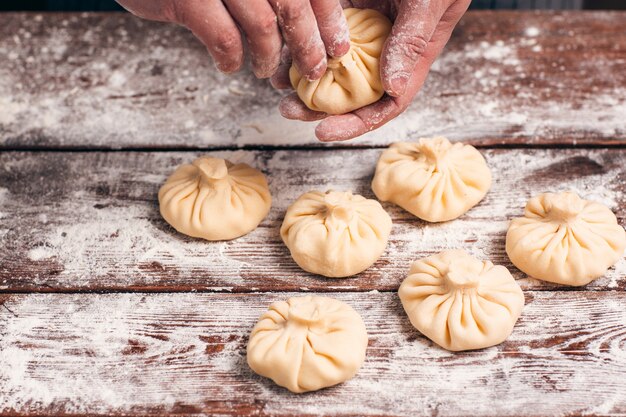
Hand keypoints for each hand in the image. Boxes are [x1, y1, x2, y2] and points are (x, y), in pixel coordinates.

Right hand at [116, 0, 349, 78]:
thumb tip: (307, 32)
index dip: (331, 20)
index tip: (339, 48)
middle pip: (295, 7)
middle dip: (309, 47)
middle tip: (313, 72)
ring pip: (263, 26)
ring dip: (269, 58)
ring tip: (265, 71)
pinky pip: (224, 39)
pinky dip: (231, 60)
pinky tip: (230, 65)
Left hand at [272, 0, 471, 140]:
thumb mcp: (431, 2)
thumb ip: (413, 41)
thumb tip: (392, 88)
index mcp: (410, 55)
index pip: (385, 103)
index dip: (355, 123)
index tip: (323, 131)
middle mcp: (384, 47)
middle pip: (351, 90)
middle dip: (319, 106)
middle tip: (289, 109)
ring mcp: (363, 27)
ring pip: (330, 62)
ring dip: (303, 75)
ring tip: (276, 83)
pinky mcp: (346, 4)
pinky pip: (320, 28)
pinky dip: (301, 40)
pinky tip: (280, 47)